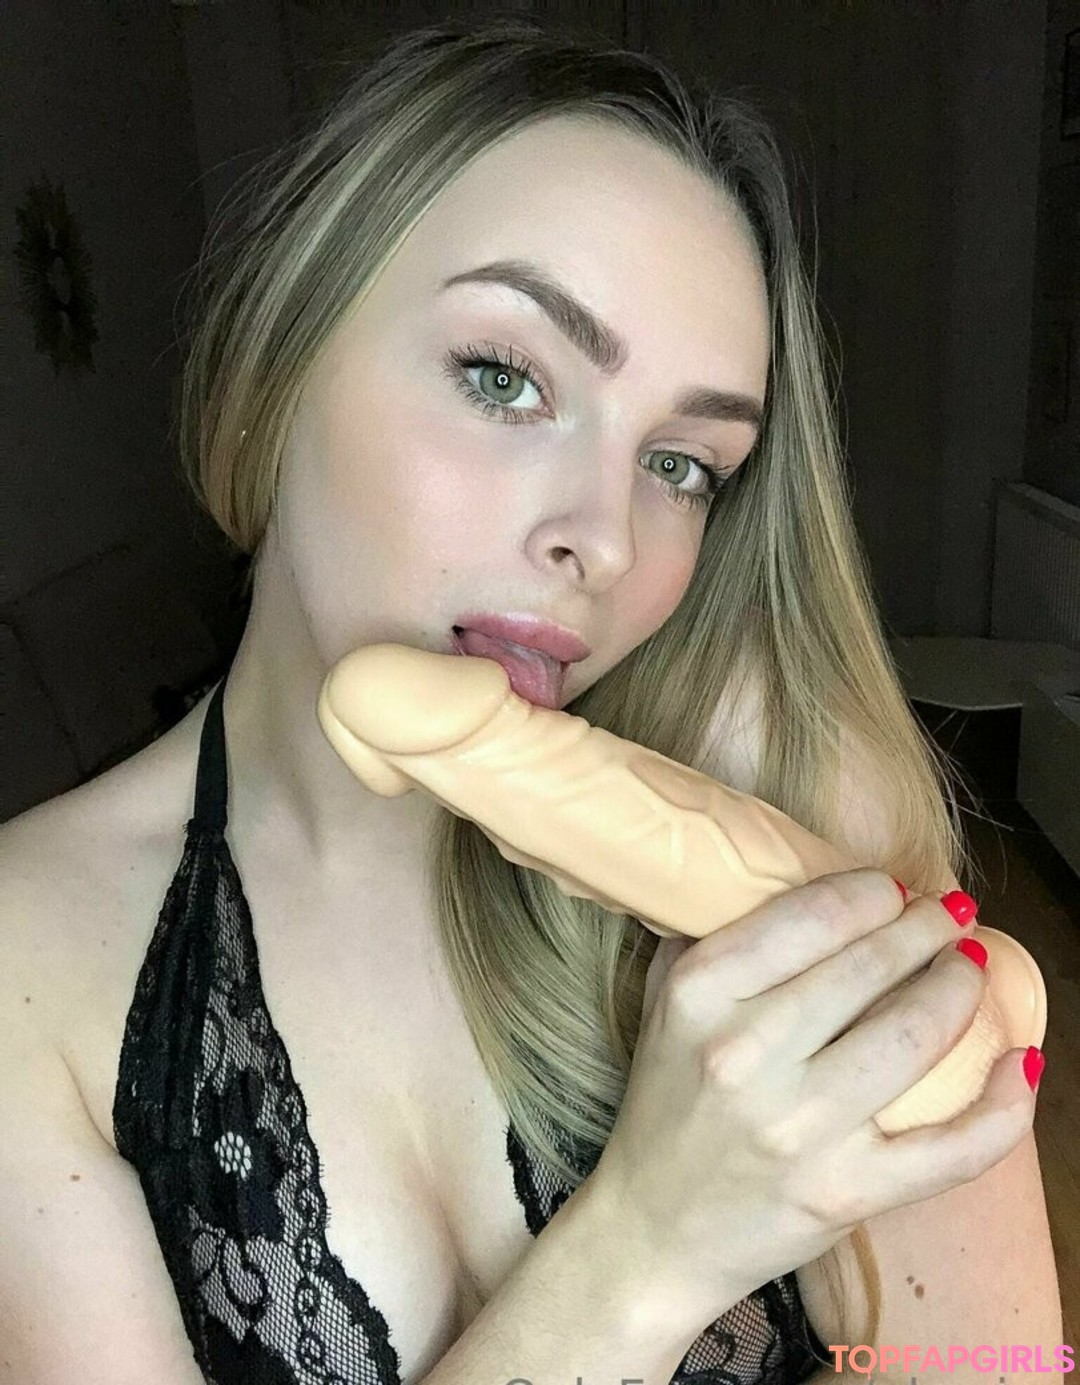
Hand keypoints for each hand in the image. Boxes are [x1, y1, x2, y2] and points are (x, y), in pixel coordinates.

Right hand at [588, 868, 1036, 1326]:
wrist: (655, 1229)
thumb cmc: (666, 1102)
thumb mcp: (663, 1002)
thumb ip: (709, 933)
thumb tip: (775, 868)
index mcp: (700, 994)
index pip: (812, 915)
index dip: (871, 891)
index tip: (892, 889)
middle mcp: (747, 1054)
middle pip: (871, 965)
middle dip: (926, 928)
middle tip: (946, 915)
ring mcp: (801, 1127)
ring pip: (916, 1036)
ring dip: (960, 988)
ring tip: (968, 967)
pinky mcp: (845, 1192)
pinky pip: (951, 1148)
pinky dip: (1004, 1105)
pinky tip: (1020, 1062)